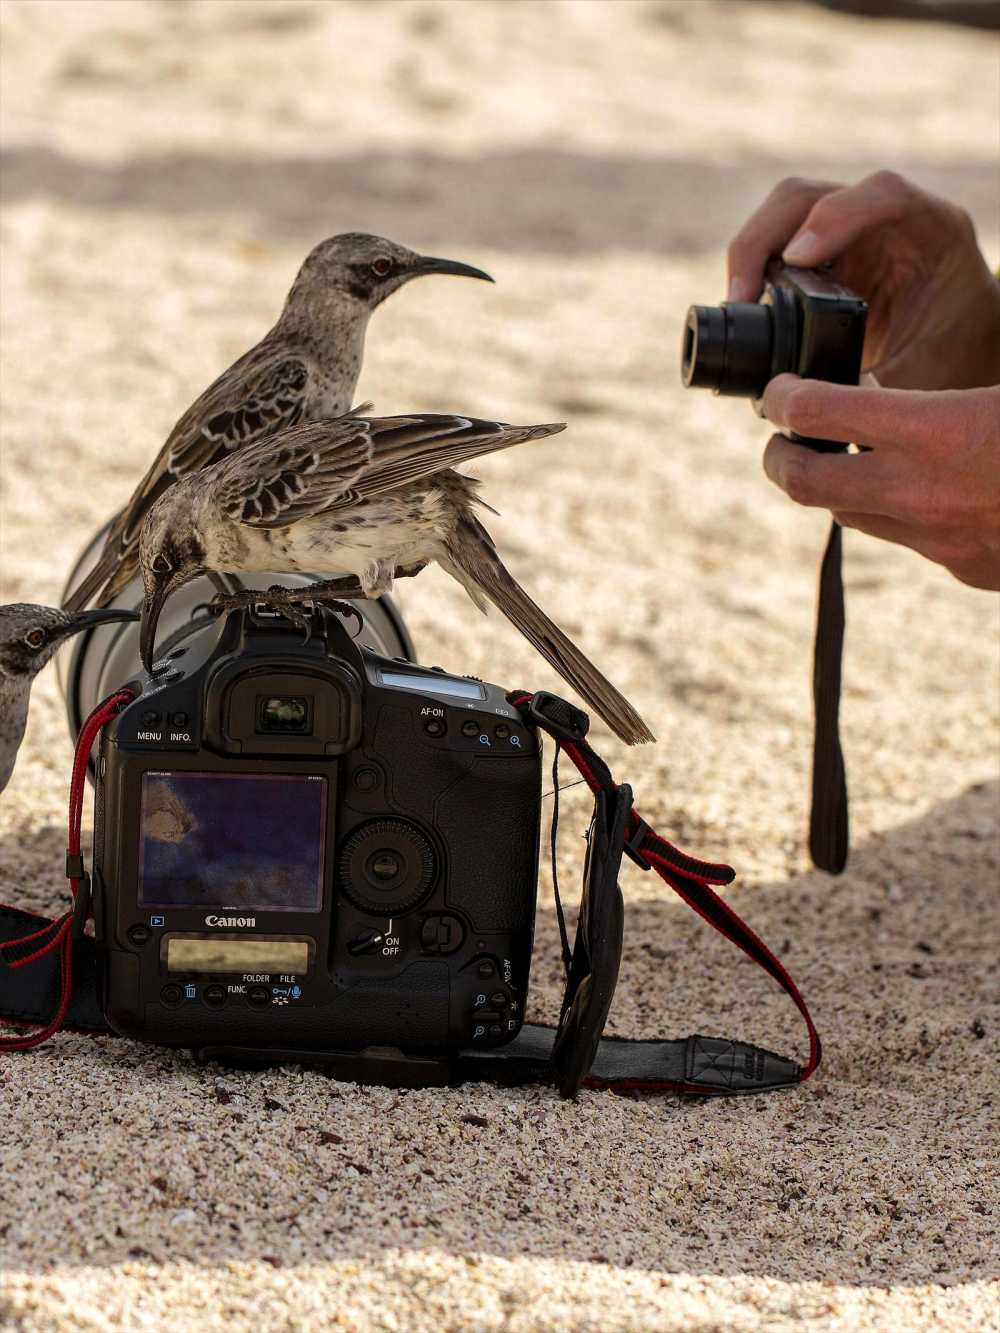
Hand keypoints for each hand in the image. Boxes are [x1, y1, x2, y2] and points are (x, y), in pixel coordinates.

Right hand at [727, 172, 999, 390]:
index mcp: (935, 232)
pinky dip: (752, 271)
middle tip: (742, 297)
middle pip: (810, 196)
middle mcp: (886, 220)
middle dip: (764, 237)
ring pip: (783, 214)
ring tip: (738, 305)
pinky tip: (746, 307)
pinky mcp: (820, 252)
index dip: (834, 217)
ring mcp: (848, 232)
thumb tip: (813, 406)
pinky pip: (774, 245)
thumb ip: (879, 385)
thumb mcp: (927, 377)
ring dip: (750, 253)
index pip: (883, 195)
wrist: (959, 356)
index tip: (796, 259)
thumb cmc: (950, 366)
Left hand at [760, 375, 999, 590]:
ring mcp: (940, 541)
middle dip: (778, 456)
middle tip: (780, 436)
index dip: (782, 397)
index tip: (779, 391)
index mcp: (933, 432)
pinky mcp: (965, 568)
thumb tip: (875, 391)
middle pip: (804, 483)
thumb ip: (931, 394)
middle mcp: (921, 494)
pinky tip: (925, 488)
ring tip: (851, 455)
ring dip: (839, 485)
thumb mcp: (996, 391)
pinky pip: (909, 540)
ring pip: (853, 516)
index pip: (815, 413)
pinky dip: (902, 511)